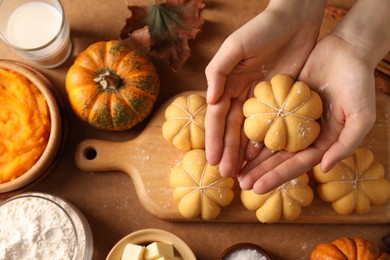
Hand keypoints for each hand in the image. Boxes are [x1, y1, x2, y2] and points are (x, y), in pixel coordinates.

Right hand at [205, 0, 325, 176]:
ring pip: (251, 132)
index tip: (212, 160)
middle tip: (227, 175)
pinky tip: (265, 159)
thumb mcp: (234, 47)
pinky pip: (273, 126)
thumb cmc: (261, 29)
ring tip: (243, 174)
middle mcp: (242, 95)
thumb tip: (209, 101)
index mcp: (228, 84)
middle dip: (228, 152)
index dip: (214, 139)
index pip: (218, 117)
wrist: (295, 18)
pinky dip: (267, 142)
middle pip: (233, 130)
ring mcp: (262, 100)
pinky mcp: (282, 100)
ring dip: (245, 153)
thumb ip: (218, 71)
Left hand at [238, 33, 376, 193]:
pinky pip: (265, 120)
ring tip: (235, 168)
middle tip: (240, 183)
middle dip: (260, 172)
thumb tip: (325, 168)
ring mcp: (292, 120)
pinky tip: (237, 139)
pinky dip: (253, 131)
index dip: (277, 177)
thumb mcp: (361, 115)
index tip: (257, 188)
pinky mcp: (283, 104)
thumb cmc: (359, 82)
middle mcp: (306, 135)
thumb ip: (346, 143)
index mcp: (324, 142)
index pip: (297, 165)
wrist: (347, 50)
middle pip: (279, 158)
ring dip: (253, 156)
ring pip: (269, 141)